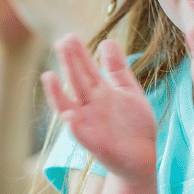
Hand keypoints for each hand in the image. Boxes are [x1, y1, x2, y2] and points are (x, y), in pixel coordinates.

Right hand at [41, 35, 155, 181]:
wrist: (144, 157)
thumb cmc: (134, 124)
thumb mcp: (128, 90)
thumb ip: (116, 68)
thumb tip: (106, 40)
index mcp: (99, 92)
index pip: (85, 69)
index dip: (78, 53)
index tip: (69, 36)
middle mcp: (90, 106)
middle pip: (76, 81)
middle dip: (69, 63)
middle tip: (62, 42)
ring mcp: (90, 125)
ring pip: (68, 107)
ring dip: (57, 94)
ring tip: (48, 76)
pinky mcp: (96, 145)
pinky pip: (82, 136)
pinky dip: (75, 127)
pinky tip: (70, 117)